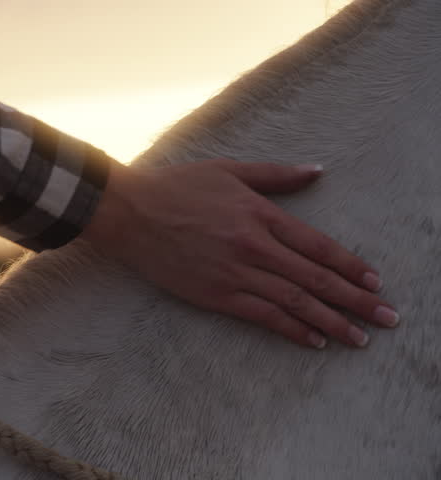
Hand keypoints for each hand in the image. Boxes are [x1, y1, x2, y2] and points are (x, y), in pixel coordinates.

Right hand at [81, 159, 396, 348]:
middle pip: (316, 278)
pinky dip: (290, 328)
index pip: (317, 245)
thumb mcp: (228, 170)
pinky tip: (312, 340)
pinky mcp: (214, 293)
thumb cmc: (175, 186)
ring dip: (331, 321)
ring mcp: (234, 272)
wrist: (128, 212)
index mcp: (259, 213)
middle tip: (387, 319)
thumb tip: (317, 170)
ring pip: (294, 301)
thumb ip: (275, 174)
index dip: (350, 266)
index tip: (375, 282)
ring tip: (359, 339)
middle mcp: (253, 245)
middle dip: (356, 301)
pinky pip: (260, 315)